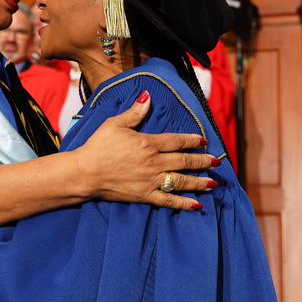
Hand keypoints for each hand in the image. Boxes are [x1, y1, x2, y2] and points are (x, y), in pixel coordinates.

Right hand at [73, 91, 219, 210]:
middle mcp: (153, 162)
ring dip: (199, 182)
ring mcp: (150, 181)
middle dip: (202, 161)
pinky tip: (197, 204)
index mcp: (148, 143)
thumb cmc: (98, 146)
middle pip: (184, 161)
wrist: (85, 172)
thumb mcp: (115, 124)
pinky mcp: (145, 196)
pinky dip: (184, 203)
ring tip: (213, 183)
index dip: (192, 140)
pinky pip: (169, 201)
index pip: (177, 141)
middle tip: (217, 162)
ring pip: (181, 181)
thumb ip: (134, 112)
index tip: (204, 140)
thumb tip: (147, 96)